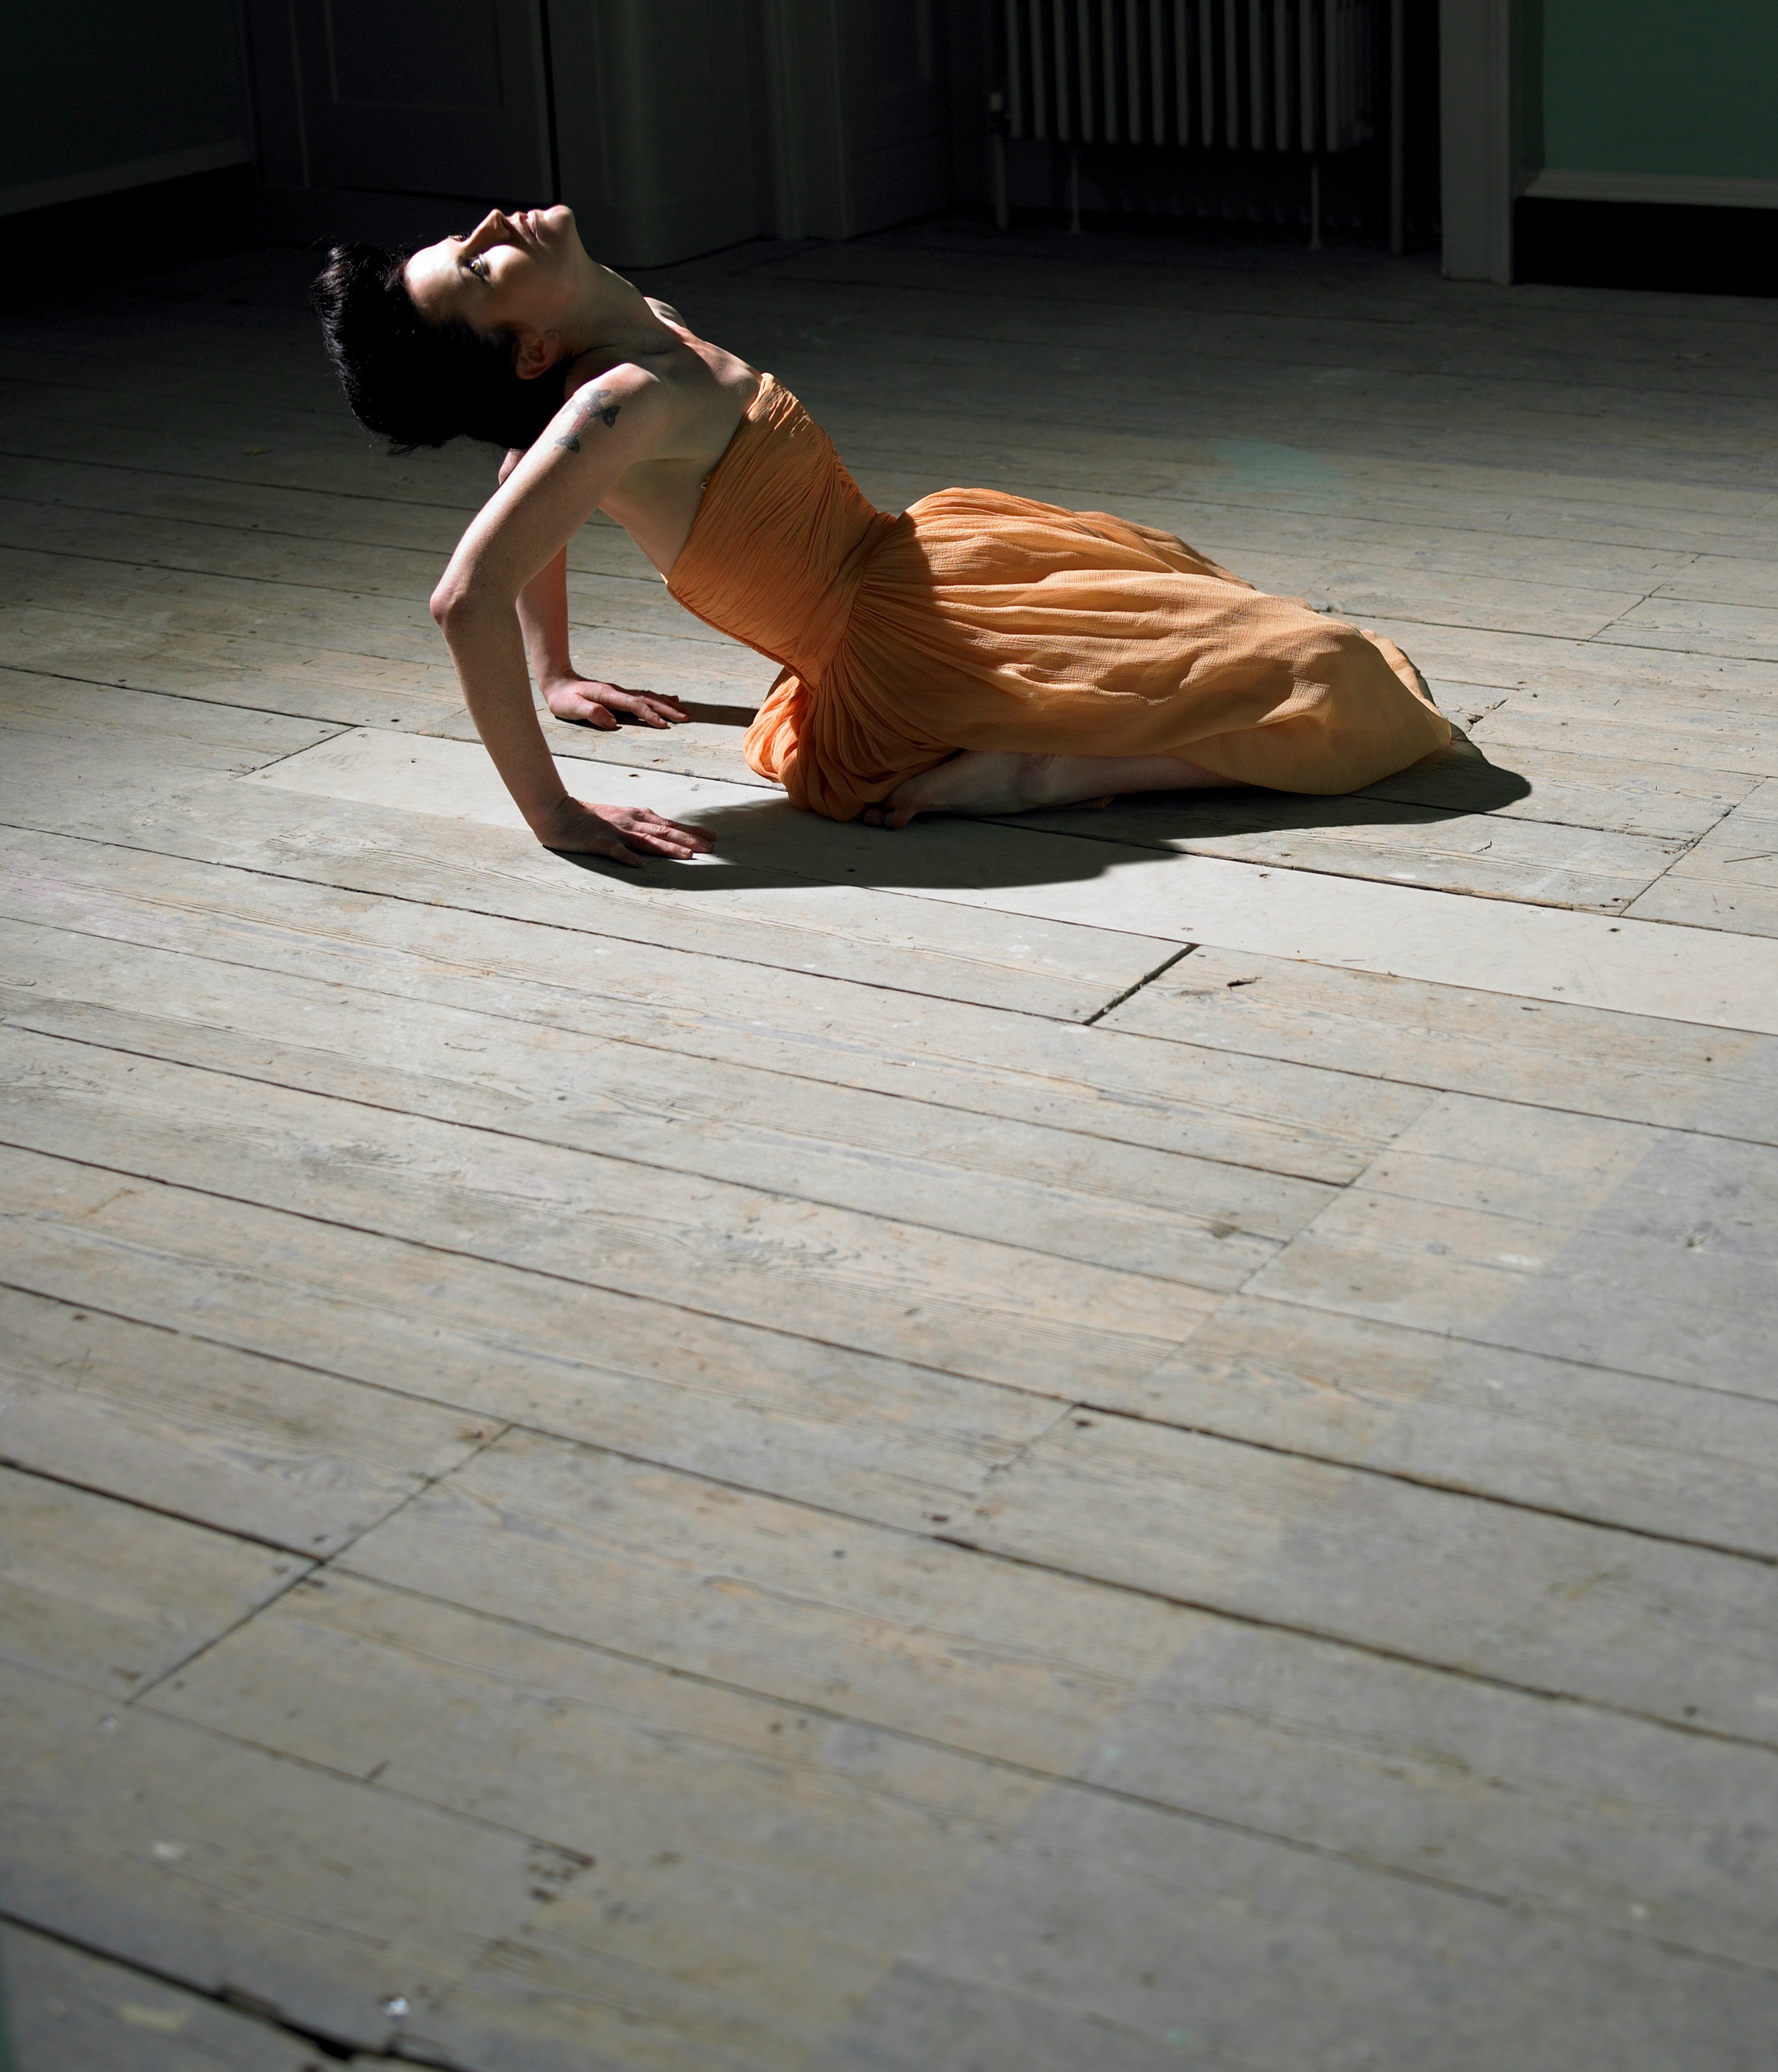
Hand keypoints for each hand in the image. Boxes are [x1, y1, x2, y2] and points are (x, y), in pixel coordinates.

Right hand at [530, 795, 711, 866]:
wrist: (558, 812)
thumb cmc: (589, 817)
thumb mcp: (620, 816)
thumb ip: (640, 824)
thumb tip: (663, 829)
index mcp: (636, 816)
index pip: (669, 824)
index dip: (691, 831)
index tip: (712, 837)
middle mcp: (631, 822)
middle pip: (665, 831)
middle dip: (689, 839)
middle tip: (711, 848)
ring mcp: (615, 831)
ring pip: (647, 840)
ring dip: (669, 848)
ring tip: (689, 856)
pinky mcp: (599, 841)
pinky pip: (616, 851)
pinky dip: (628, 857)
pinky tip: (640, 867)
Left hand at [543, 675, 688, 730]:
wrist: (559, 681)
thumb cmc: (564, 698)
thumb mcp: (571, 707)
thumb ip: (591, 713)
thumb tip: (612, 722)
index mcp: (608, 695)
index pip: (634, 705)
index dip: (650, 715)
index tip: (664, 725)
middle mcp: (618, 692)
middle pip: (648, 699)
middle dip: (668, 709)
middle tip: (685, 717)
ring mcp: (621, 692)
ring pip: (649, 696)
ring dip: (668, 704)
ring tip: (685, 711)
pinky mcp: (621, 695)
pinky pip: (645, 696)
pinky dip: (660, 699)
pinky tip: (670, 699)